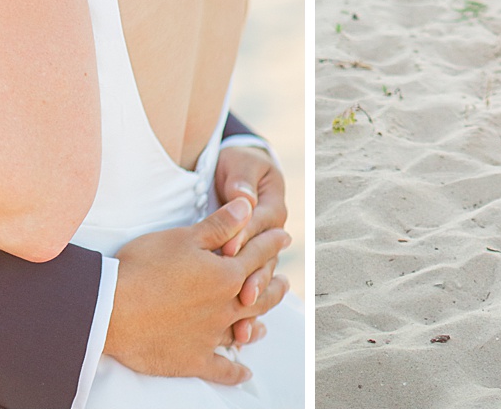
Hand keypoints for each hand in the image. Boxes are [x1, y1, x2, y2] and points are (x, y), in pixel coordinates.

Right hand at [106, 198, 290, 383]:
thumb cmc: (145, 266)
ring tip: (267, 324)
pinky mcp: (192, 359)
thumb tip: (249, 206)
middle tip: (285, 283)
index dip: (271, 242)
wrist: (113, 309)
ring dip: (258, 324)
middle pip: (259, 296)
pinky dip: (235, 372)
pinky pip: (221, 369)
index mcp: (225, 275)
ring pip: (244, 330)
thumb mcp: (184, 237)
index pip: (256, 254)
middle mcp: (224, 308)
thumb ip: (220, 225)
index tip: (283, 235)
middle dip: (274, 286)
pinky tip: (244, 374)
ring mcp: (210, 336)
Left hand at [213, 143, 286, 344]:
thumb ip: (242, 180)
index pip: (260, 224)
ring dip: (253, 303)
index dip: (245, 235)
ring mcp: (261, 255)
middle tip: (242, 293)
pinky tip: (239, 334)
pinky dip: (246, 314)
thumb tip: (244, 195)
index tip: (227, 247)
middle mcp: (271, 235)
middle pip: (265, 261)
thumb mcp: (240, 165)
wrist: (236, 173)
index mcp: (272, 206)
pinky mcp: (248, 268)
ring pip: (261, 282)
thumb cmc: (237, 167)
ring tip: (243, 323)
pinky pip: (251, 292)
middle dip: (254, 279)